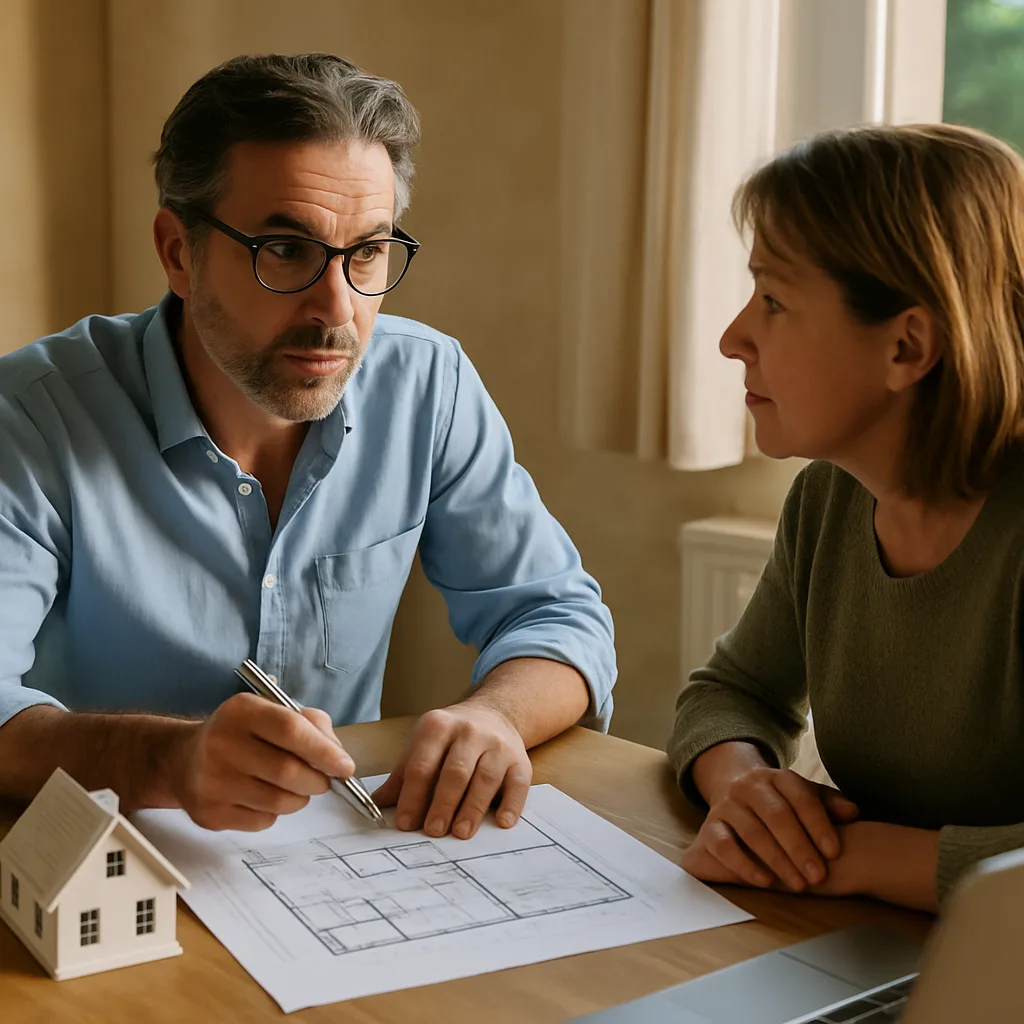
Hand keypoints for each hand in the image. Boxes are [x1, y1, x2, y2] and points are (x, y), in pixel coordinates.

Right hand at [170, 693, 354, 830]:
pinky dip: (276, 812)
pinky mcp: (209, 814)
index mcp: (241, 711)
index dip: (324, 751)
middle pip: (288, 771)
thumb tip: (338, 757)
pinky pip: (262, 821)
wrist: (183, 760)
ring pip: (279, 801)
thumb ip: (310, 724)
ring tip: (296, 787)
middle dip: (318, 781)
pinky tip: (265, 797)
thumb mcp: (271, 712)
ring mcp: (211, 782)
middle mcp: (221, 744)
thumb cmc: (242, 733)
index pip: (291, 730)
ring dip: (300, 798)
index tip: (346, 767)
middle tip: (324, 781)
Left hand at [372, 702, 532, 838]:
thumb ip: (403, 776)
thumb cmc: (452, 739)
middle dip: (442, 804)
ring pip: (485, 778)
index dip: (413, 796)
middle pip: (455, 772)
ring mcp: (497, 744)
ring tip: (461, 832)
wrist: (494, 714)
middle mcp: (469, 731)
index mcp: (438, 726)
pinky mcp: (520, 759)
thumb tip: (377, 805)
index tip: (406, 823)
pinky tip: (501, 822)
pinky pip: (518, 783)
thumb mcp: (423, 746)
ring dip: (472, 808)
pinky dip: (511, 804)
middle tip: (433, 831)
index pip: (422, 765)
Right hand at [684, 750, 858, 891]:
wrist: (730, 785)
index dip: (818, 824)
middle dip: (800, 848)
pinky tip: (764, 881)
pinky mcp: (710, 825)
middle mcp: (749, 786)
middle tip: (818, 876)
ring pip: (752, 831)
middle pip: (776, 815)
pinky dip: (743, 864)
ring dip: (778, 860)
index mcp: (777, 777)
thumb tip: (853, 812)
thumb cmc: (778, 801)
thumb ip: (828, 804)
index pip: (800, 796)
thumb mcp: (803, 796)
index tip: (835, 852)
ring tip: (799, 885)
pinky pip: (722, 844)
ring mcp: (727, 805)